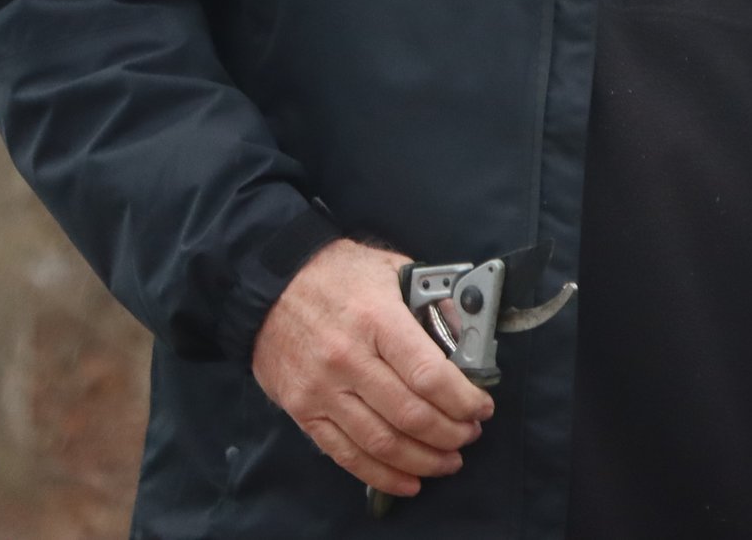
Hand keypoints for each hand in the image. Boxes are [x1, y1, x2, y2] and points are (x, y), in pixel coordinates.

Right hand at [251, 239, 494, 497]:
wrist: (268, 284)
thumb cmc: (337, 273)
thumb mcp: (394, 270)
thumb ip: (433, 300)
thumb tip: (467, 333)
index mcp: (377, 319)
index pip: (429, 374)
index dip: (463, 399)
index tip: (482, 407)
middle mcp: (348, 359)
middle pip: (410, 415)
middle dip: (450, 432)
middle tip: (470, 434)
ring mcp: (321, 389)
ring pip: (381, 442)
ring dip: (423, 459)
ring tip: (448, 459)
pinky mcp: (302, 410)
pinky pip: (345, 454)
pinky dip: (381, 474)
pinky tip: (408, 480)